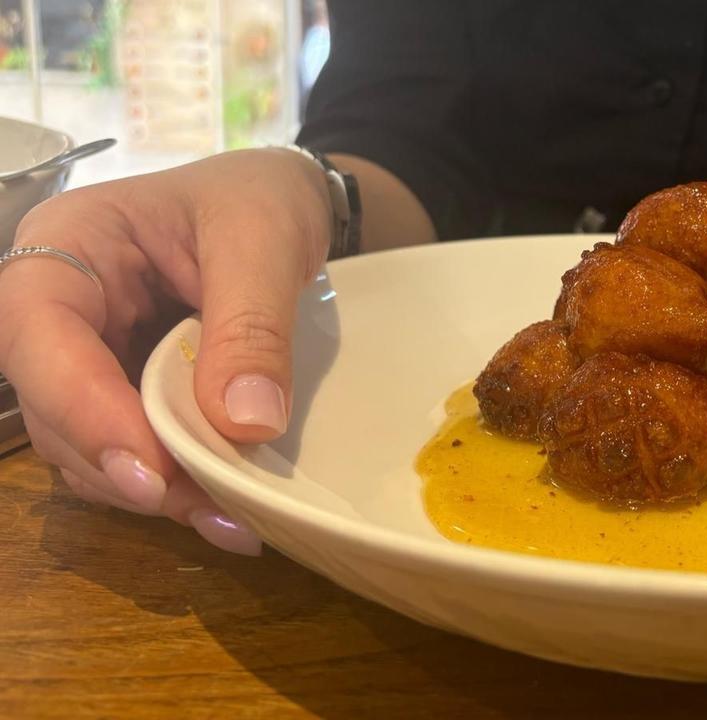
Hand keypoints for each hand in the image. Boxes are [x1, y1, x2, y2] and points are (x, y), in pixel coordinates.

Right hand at [0, 148, 330, 553]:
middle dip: (124, 464)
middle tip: (206, 506)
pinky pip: (131, 450)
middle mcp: (60, 307)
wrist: (291, 203)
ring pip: (86, 443)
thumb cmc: (262, 198)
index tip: (147, 469)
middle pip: (52, 404)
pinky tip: (229, 509)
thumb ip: (253, 324)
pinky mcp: (127, 392)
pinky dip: (175, 486)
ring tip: (231, 517)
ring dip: (153, 490)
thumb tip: (244, 423)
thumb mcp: (266, 239)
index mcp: (69, 243)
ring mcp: (90, 355)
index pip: (37, 332)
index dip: (80, 407)